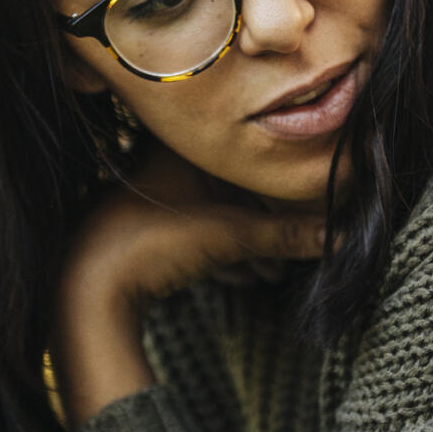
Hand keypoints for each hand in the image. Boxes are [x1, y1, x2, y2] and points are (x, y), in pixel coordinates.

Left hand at [52, 144, 324, 421]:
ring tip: (273, 273)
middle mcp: (164, 159)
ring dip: (248, 244)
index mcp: (182, 142)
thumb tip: (345, 235)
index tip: (309, 208)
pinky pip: (195, 232)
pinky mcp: (143, 226)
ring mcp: (151, 194)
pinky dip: (222, 253)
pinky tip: (243, 279)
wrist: (87, 290)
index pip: (248, 153)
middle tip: (296, 250)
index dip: (282, 184)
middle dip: (269, 223)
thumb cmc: (151, 244)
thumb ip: (290, 234)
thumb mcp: (232, 236)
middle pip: (236, 188)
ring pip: (217, 213)